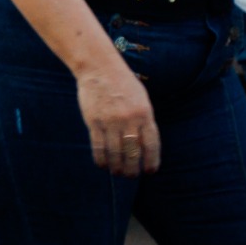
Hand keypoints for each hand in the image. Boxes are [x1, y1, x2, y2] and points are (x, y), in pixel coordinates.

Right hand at [77, 55, 159, 175]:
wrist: (99, 68)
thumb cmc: (123, 84)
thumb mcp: (141, 99)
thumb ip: (144, 120)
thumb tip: (144, 144)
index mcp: (145, 114)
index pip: (151, 145)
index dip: (151, 161)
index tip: (149, 171)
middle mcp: (129, 120)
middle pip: (133, 153)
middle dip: (132, 169)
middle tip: (130, 176)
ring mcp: (111, 121)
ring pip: (115, 153)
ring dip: (117, 167)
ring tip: (117, 173)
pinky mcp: (94, 121)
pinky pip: (98, 146)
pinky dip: (101, 158)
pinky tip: (102, 164)